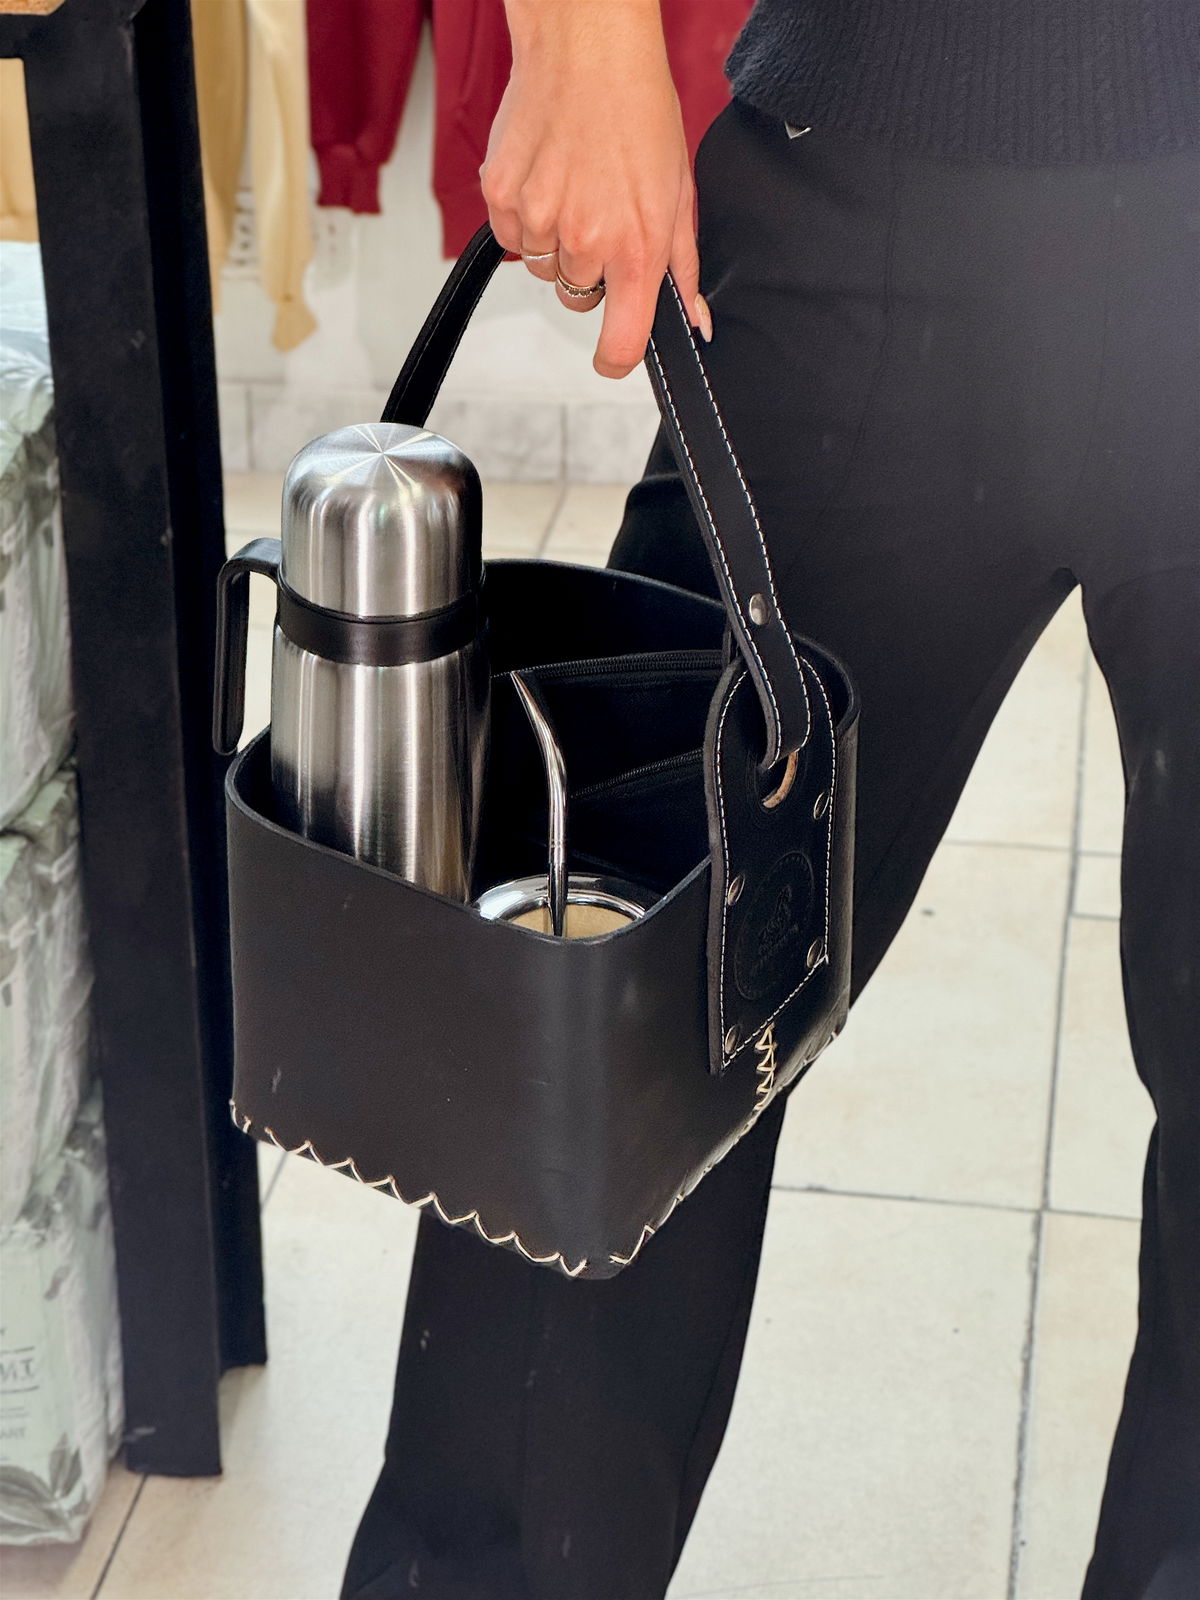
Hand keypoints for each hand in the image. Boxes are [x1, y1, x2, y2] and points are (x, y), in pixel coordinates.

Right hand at [483, 0, 709, 379]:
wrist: (586, 47)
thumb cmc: (637, 109)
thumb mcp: (678, 192)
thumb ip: (684, 266)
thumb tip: (696, 320)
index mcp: (636, 248)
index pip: (622, 344)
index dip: (616, 360)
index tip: (614, 357)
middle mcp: (585, 242)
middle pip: (578, 300)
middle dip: (589, 272)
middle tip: (601, 216)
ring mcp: (538, 221)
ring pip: (542, 268)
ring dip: (555, 242)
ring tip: (575, 186)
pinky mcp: (501, 198)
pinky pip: (511, 238)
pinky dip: (525, 219)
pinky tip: (547, 177)